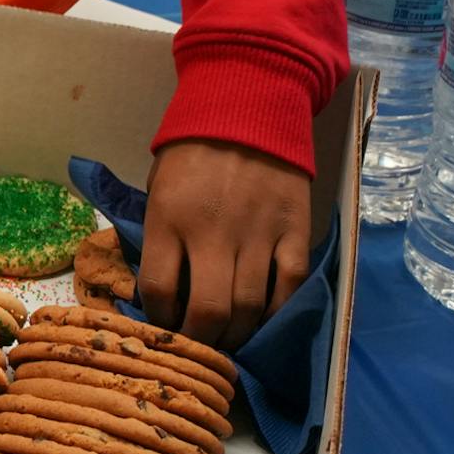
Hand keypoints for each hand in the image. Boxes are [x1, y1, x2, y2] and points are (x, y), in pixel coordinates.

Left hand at [137, 140, 311, 349]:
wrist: (248, 104)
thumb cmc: (193, 149)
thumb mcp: (158, 187)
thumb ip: (160, 237)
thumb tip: (160, 293)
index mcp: (169, 217)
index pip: (158, 291)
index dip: (159, 321)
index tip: (163, 330)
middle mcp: (213, 231)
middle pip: (208, 312)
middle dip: (201, 342)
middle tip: (199, 349)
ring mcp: (258, 232)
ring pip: (250, 308)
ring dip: (238, 335)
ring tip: (229, 340)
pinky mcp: (295, 230)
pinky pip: (289, 287)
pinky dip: (277, 313)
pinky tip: (265, 321)